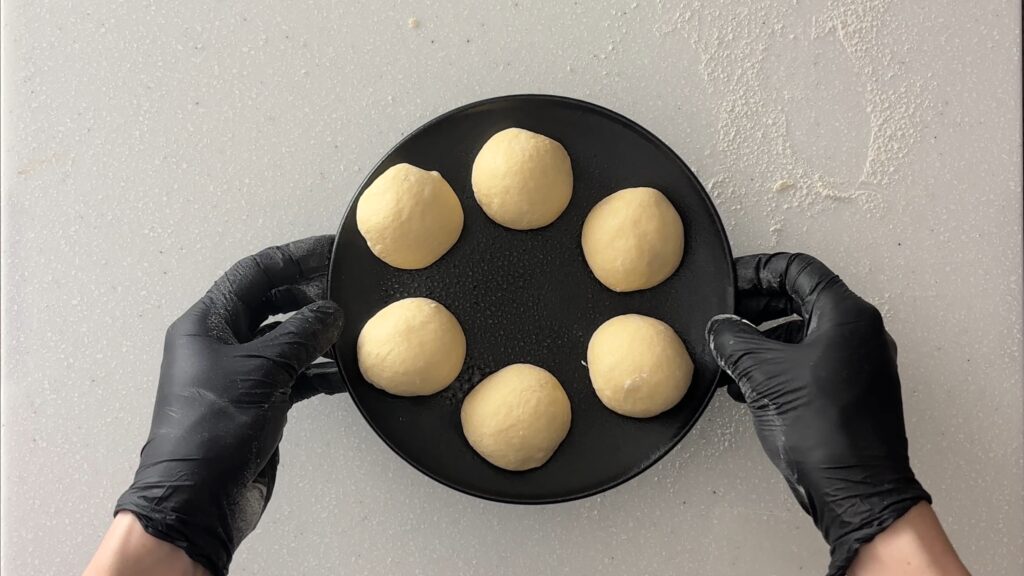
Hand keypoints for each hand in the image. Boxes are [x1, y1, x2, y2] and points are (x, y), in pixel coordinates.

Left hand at [115, 236, 344, 575]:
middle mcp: (221, 343)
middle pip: (270, 302)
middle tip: (349, 289)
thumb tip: (333, 311)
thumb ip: (303, 334)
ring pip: (285, 338)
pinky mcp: (258, 401)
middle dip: (309, 293)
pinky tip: (345, 373)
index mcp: (207, 323)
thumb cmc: (217, 425)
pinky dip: (318, 370)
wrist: (199, 498)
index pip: (254, 273)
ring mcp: (240, 373)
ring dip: (318, 333)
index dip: (293, 257)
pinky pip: (293, 372)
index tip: (332, 250)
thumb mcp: (263, 368)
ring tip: (355, 328)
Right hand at [705, 253, 930, 575]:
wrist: (856, 490)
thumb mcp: (763, 374)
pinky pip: (808, 362)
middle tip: (726, 316)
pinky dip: (776, 364)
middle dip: (756, 308)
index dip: (757, 270)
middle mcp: (859, 334)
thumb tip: (721, 327)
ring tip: (731, 354)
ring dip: (762, 340)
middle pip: (800, 299)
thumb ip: (734, 341)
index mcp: (847, 316)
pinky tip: (748, 384)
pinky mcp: (850, 391)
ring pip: (802, 333)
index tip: (731, 281)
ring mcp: (858, 364)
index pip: (798, 269)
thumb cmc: (828, 432)